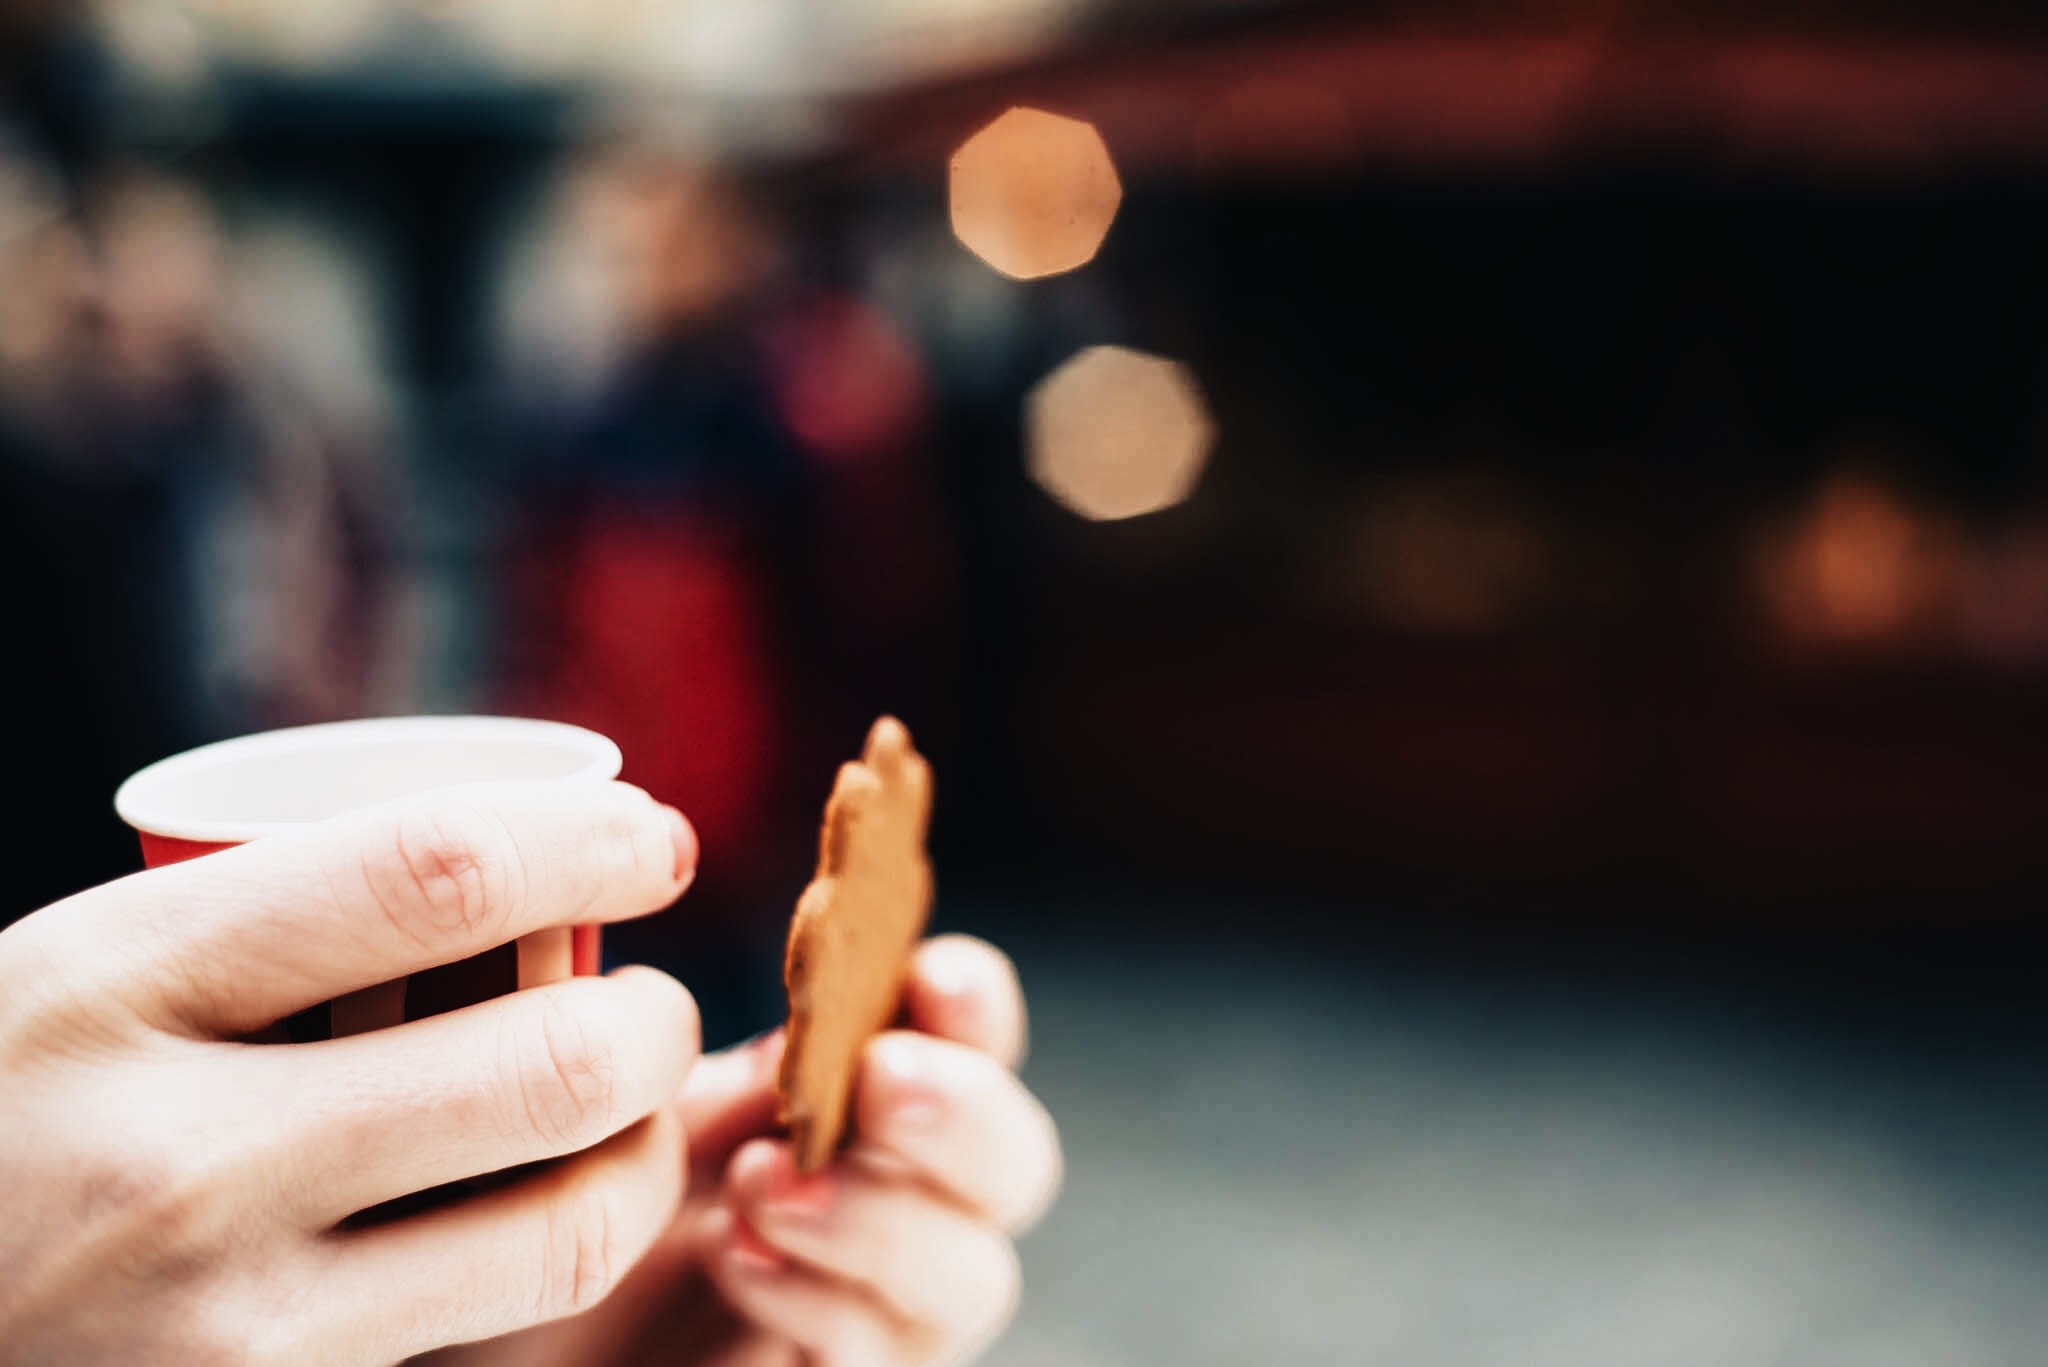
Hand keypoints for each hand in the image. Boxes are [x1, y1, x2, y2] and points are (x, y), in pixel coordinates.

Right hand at [0, 781, 701, 1365]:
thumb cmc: (7, 1109)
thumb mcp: (87, 974)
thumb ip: (283, 924)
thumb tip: (534, 867)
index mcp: (124, 985)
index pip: (436, 873)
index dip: (592, 842)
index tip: (651, 842)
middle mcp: (185, 1161)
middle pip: (553, 1066)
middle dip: (660, 1022)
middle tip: (657, 1005)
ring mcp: (233, 1325)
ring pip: (567, 1228)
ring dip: (648, 1156)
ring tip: (631, 1116)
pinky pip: (491, 1319)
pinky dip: (555, 1253)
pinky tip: (550, 1207)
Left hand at [433, 935, 1062, 1366]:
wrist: (490, 1291)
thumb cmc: (557, 1171)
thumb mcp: (617, 1077)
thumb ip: (696, 1029)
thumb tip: (728, 912)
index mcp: (864, 1079)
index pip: (972, 1032)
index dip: (974, 1002)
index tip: (931, 972)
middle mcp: (899, 1187)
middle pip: (1014, 1160)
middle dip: (965, 1113)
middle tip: (884, 1079)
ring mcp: (877, 1297)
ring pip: (974, 1275)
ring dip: (883, 1219)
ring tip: (762, 1186)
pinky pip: (880, 1356)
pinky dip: (821, 1302)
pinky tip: (736, 1256)